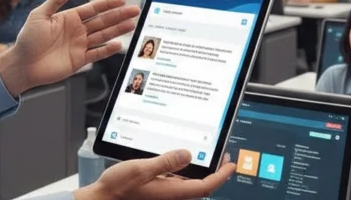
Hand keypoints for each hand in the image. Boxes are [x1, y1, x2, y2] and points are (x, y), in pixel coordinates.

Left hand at [0, 0, 139, 96]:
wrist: (22, 64)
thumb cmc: (27, 39)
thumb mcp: (39, 14)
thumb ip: (56, 0)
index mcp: (68, 18)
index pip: (93, 9)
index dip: (108, 4)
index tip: (122, 0)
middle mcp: (76, 30)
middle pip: (102, 21)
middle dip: (119, 15)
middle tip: (135, 10)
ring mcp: (78, 45)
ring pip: (103, 35)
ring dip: (118, 30)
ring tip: (132, 25)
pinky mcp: (78, 60)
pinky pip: (96, 53)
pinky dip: (107, 49)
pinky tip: (118, 44)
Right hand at [75, 150, 234, 199]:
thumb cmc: (118, 187)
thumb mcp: (141, 169)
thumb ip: (166, 162)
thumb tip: (188, 154)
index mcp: (172, 192)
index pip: (206, 185)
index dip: (222, 175)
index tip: (231, 164)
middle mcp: (172, 195)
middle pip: (202, 186)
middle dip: (216, 172)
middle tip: (224, 157)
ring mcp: (165, 194)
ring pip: (191, 185)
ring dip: (201, 172)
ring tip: (207, 157)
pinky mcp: (158, 192)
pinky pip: (179, 183)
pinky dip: (187, 173)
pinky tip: (182, 162)